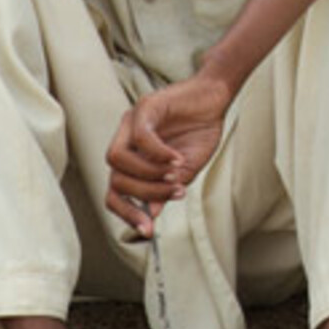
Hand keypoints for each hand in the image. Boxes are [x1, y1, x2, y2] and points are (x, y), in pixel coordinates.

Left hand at [106, 69, 233, 232]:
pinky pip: (140, 137)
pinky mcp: (144, 107)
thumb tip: (151, 214)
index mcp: (132, 159)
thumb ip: (165, 190)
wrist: (215, 100)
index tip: (148, 229)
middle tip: (174, 192)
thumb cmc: (199, 132)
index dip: (126, 213)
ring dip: (147, 174)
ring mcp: (130, 123)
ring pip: (117, 159)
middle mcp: (124, 142)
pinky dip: (157, 153)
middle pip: (114, 179)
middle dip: (145, 193)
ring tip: (175, 175)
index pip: (114, 193)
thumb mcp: (185, 170)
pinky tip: (176, 158)